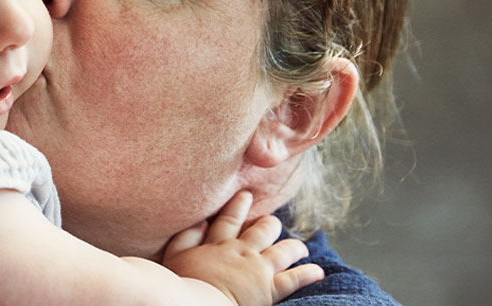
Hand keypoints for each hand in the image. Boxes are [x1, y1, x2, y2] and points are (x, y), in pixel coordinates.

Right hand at [162, 192, 324, 305]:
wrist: (195, 302)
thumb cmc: (180, 283)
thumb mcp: (174, 255)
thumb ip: (186, 236)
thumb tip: (200, 221)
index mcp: (217, 244)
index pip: (230, 220)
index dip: (239, 206)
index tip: (246, 195)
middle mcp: (241, 251)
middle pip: (262, 231)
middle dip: (270, 224)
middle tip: (273, 222)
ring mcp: (257, 268)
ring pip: (283, 251)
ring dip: (294, 247)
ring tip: (300, 247)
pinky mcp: (269, 288)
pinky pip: (294, 278)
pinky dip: (307, 273)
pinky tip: (317, 271)